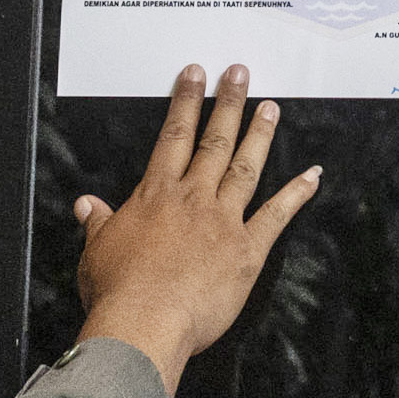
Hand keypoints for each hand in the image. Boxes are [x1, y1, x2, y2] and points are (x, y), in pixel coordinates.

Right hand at [73, 66, 320, 391]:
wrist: (143, 324)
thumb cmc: (118, 293)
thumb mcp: (95, 252)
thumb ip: (97, 223)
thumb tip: (86, 206)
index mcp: (156, 196)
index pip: (174, 137)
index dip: (186, 103)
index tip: (195, 76)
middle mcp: (193, 199)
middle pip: (214, 141)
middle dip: (227, 104)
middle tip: (239, 73)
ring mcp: (223, 221)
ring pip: (245, 167)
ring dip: (259, 135)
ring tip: (270, 107)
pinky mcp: (246, 251)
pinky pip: (277, 215)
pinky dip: (297, 194)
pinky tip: (312, 176)